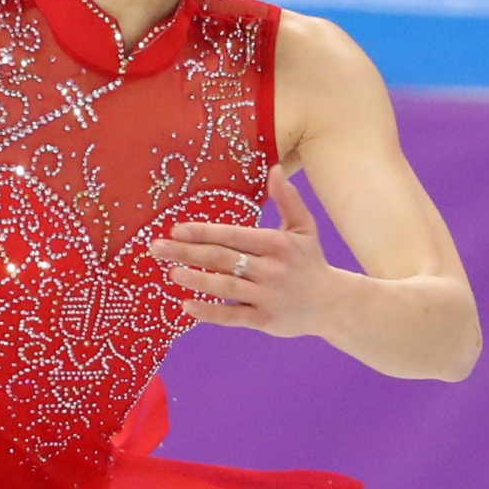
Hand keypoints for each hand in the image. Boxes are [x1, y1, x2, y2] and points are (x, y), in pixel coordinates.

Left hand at [153, 167, 343, 338]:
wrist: (332, 304)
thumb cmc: (310, 261)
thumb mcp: (303, 227)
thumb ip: (288, 199)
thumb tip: (275, 168)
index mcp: (277, 244)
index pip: (234, 235)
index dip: (204, 232)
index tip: (176, 229)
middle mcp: (271, 269)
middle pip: (223, 259)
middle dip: (188, 253)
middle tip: (157, 248)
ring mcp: (267, 296)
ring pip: (226, 286)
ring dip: (197, 280)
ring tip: (171, 272)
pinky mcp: (265, 320)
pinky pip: (233, 316)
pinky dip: (210, 313)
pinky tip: (187, 306)